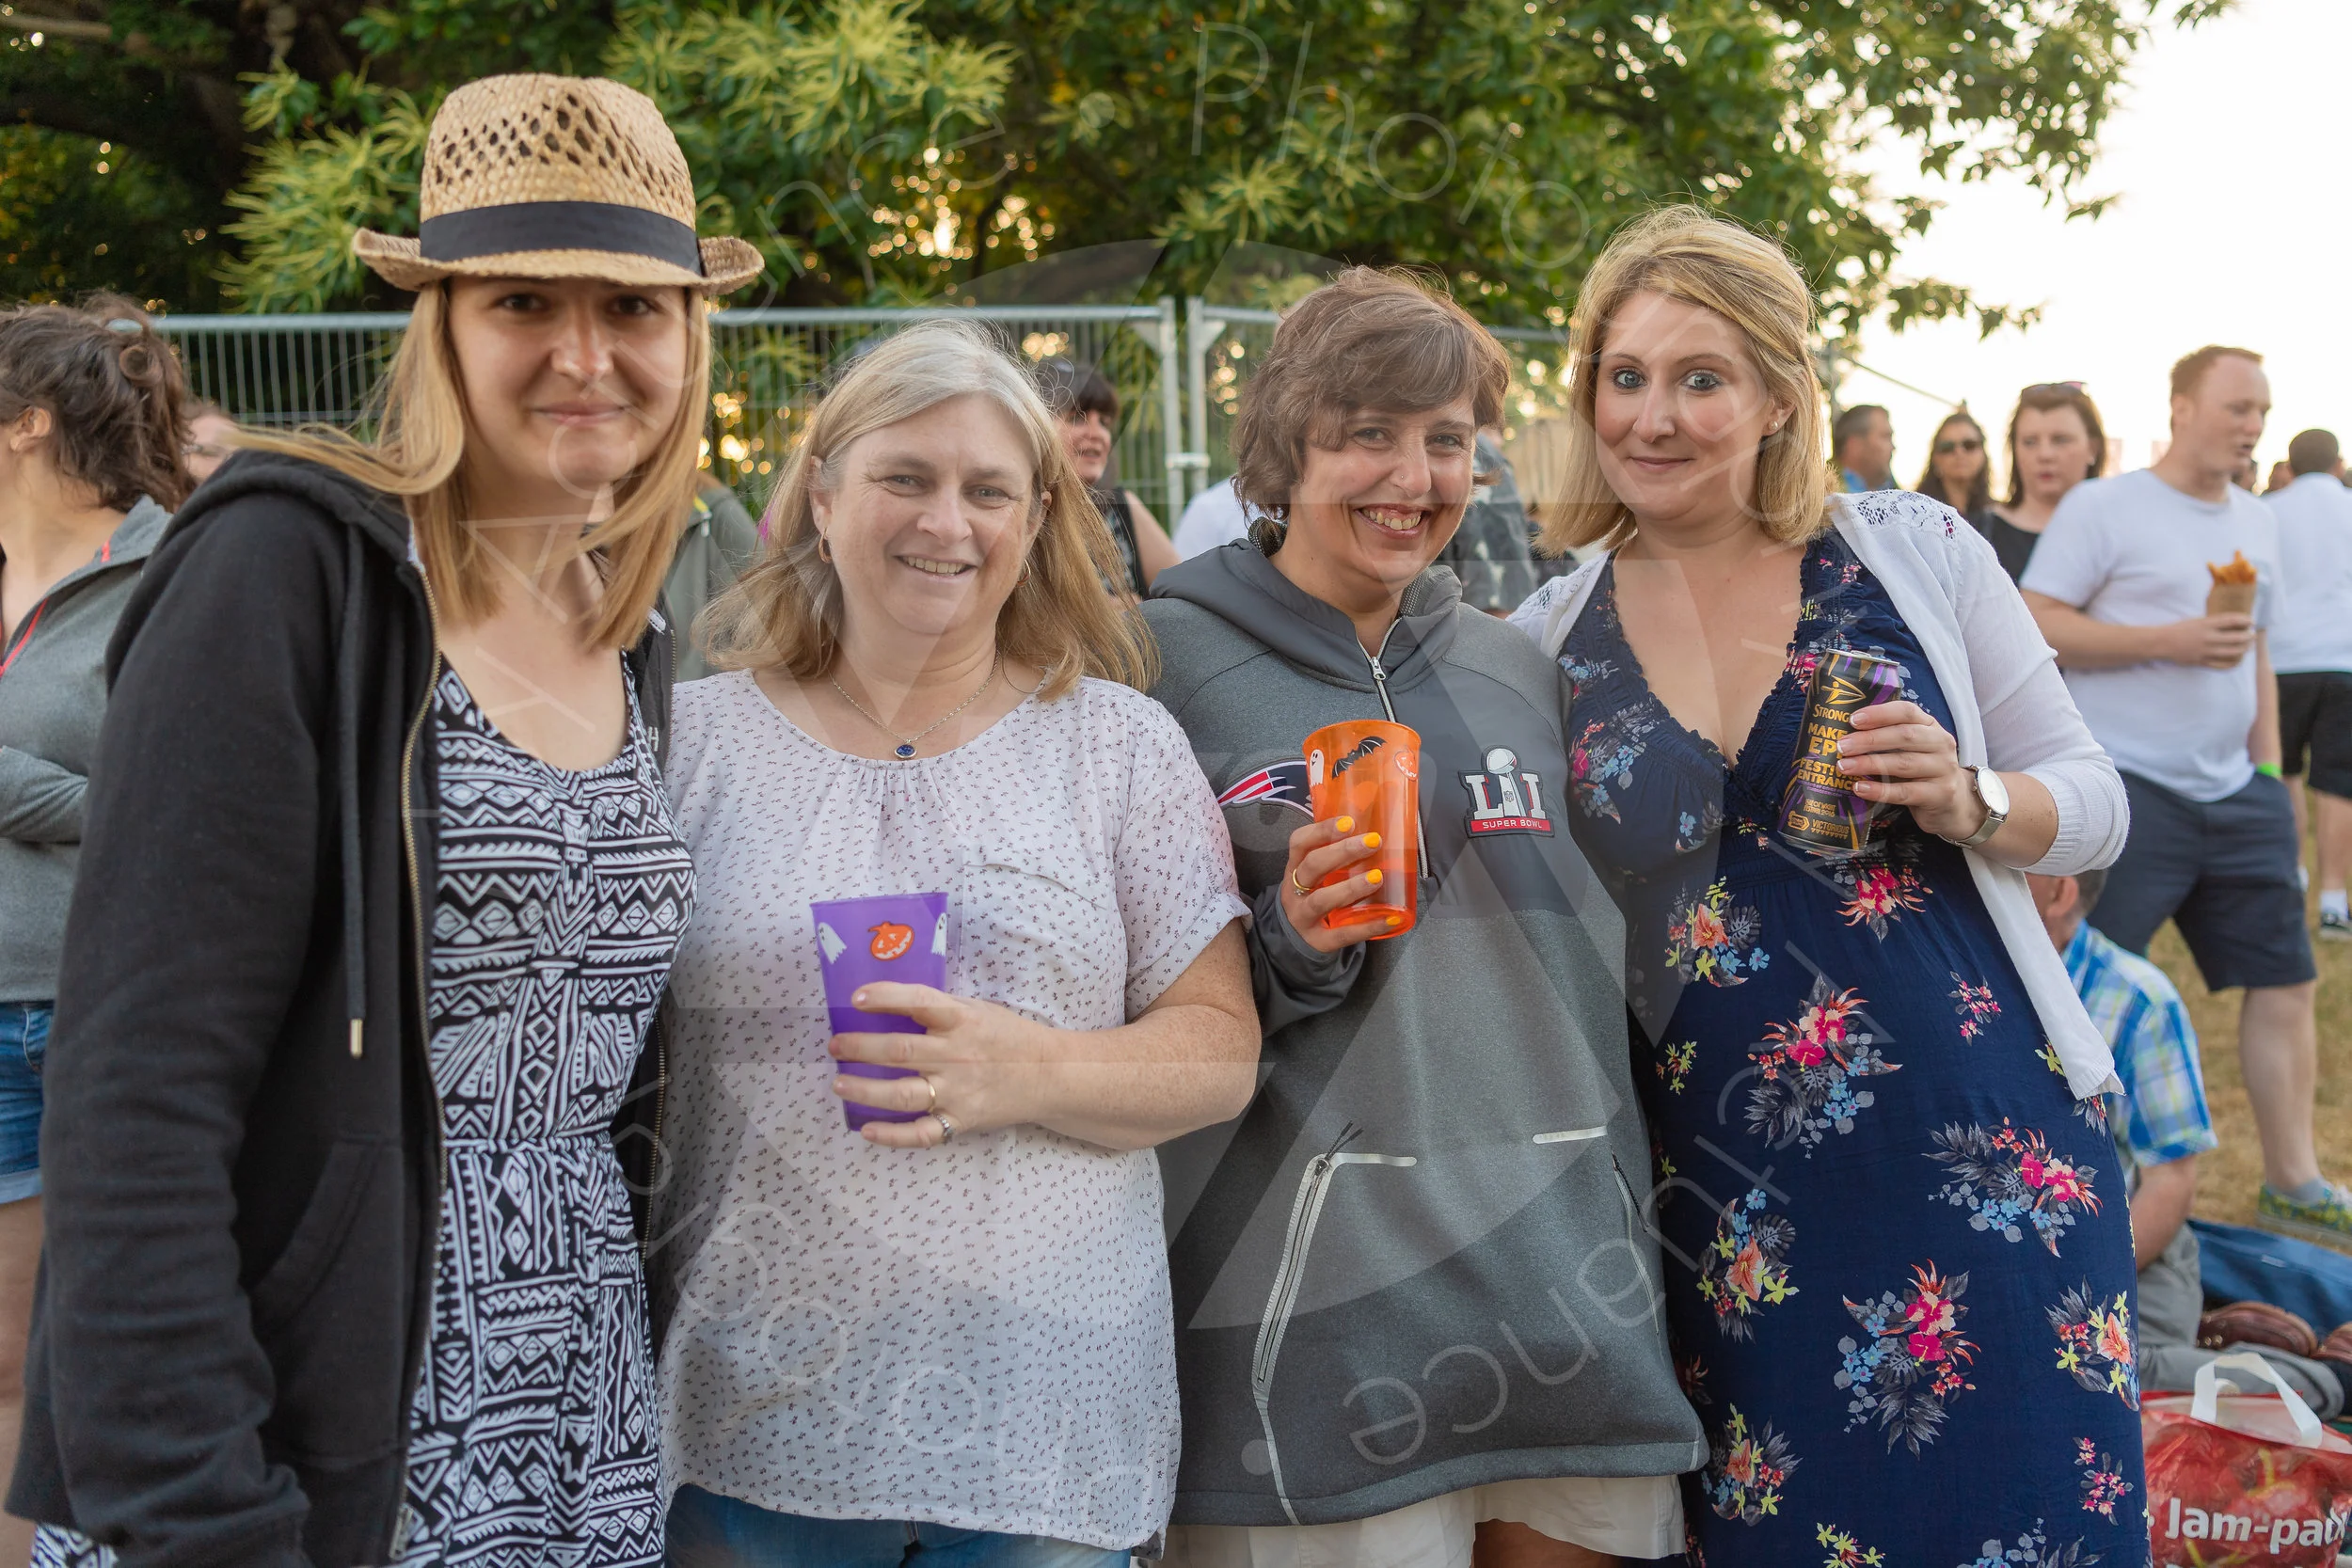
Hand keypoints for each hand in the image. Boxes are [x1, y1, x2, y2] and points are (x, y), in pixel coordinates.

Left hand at [828, 983, 1056, 1148]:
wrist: (1049, 1074)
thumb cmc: (1008, 1037)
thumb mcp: (978, 1010)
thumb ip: (939, 1009)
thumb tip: (887, 1002)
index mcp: (962, 1019)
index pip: (919, 1003)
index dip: (886, 998)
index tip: (857, 999)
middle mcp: (957, 1054)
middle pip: (899, 1051)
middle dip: (859, 1048)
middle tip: (835, 1046)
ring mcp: (958, 1091)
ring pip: (902, 1093)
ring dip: (864, 1090)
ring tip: (839, 1084)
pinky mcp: (961, 1120)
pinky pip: (922, 1133)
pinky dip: (892, 1135)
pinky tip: (867, 1131)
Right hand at [1278, 814, 1393, 953]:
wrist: (1292, 940)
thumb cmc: (1312, 897)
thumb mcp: (1314, 876)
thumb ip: (1335, 857)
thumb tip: (1373, 831)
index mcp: (1295, 868)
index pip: (1299, 843)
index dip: (1321, 831)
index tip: (1348, 822)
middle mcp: (1294, 891)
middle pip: (1312, 867)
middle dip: (1342, 852)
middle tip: (1372, 842)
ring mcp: (1303, 918)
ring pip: (1321, 900)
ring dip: (1350, 887)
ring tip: (1376, 878)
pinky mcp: (1317, 942)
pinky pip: (1342, 935)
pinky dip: (1367, 927)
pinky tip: (1389, 919)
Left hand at [1837, 701, 1985, 841]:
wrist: (1953, 803)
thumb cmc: (1921, 771)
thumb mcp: (1910, 749)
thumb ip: (1886, 739)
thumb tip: (1843, 736)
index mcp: (1930, 726)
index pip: (1907, 712)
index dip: (1880, 714)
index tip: (1853, 720)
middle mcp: (1941, 743)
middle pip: (1904, 736)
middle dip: (1870, 739)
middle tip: (1842, 746)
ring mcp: (1943, 769)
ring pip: (1903, 763)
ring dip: (1870, 764)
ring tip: (1844, 766)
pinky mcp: (1940, 795)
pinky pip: (1905, 792)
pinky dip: (1880, 790)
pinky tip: (1859, 788)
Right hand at [2159, 613, 2254, 669]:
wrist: (2162, 643)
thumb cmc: (2180, 629)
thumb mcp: (2197, 621)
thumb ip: (2214, 622)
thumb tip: (2234, 623)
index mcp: (2206, 624)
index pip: (2233, 621)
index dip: (2245, 620)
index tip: (2251, 621)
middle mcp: (2208, 638)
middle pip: (2237, 638)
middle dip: (2248, 636)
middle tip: (2251, 635)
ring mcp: (2206, 651)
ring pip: (2233, 652)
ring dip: (2244, 649)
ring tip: (2248, 646)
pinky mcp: (2202, 662)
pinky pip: (2223, 665)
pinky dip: (2234, 663)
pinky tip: (2237, 659)